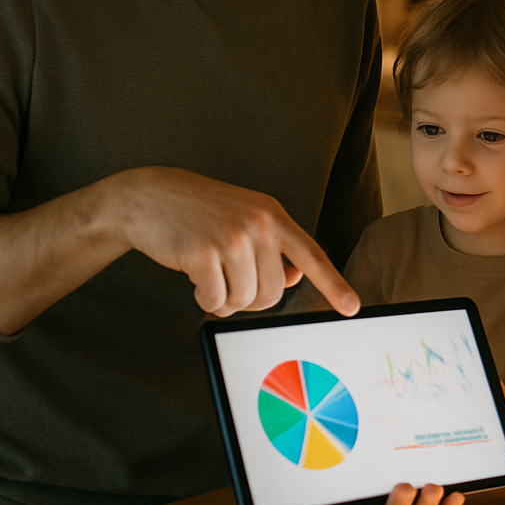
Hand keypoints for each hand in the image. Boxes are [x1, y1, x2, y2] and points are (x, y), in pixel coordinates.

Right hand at [113, 166, 359, 316]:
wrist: (151, 197)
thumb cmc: (202, 213)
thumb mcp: (246, 218)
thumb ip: (273, 246)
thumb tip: (294, 279)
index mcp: (273, 215)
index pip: (311, 254)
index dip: (333, 283)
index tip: (353, 307)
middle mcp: (259, 223)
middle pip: (273, 294)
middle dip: (250, 298)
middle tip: (228, 279)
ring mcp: (232, 236)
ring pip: (244, 301)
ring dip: (224, 299)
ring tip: (210, 273)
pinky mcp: (203, 252)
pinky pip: (215, 301)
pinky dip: (203, 298)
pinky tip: (193, 273)